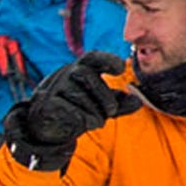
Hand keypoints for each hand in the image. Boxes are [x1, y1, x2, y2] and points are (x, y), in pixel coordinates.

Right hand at [3, 51, 141, 170]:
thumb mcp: (101, 105)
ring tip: (96, 121)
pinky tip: (83, 124)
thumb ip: (119, 103)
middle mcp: (65, 74)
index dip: (107, 59)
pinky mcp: (47, 104)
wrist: (49, 127)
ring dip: (94, 112)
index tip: (120, 67)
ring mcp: (54, 88)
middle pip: (87, 76)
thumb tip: (138, 102)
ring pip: (79, 96)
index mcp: (80, 69)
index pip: (93, 57)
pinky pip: (69, 109)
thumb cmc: (78, 110)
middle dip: (104, 95)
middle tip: (111, 111)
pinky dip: (82, 118)